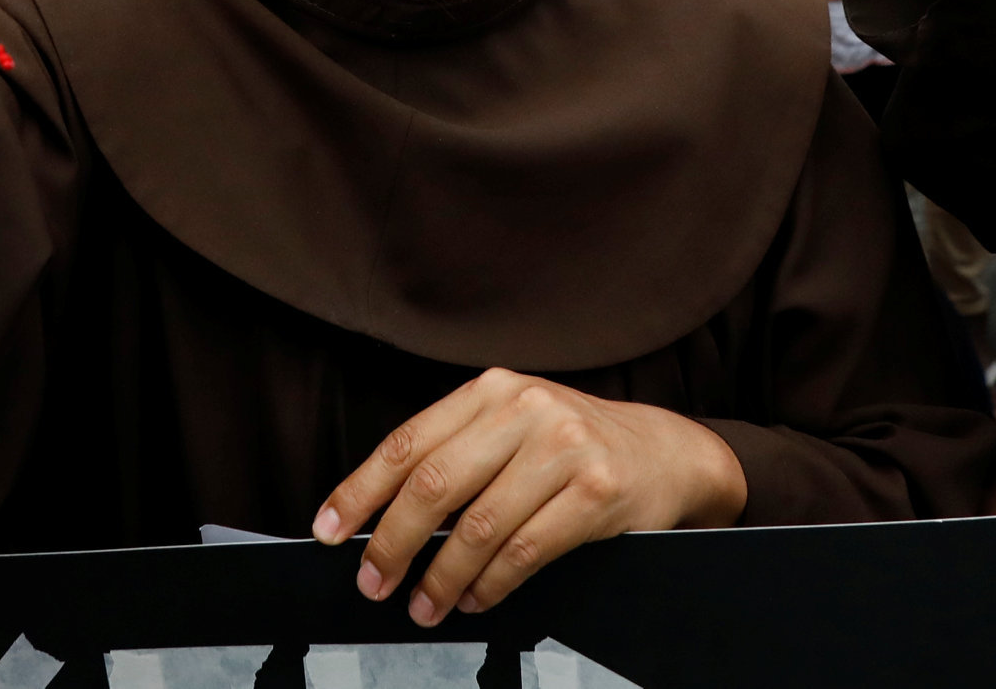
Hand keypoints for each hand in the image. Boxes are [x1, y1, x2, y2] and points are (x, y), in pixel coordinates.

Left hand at [313, 371, 744, 623]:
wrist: (668, 451)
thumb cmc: (573, 444)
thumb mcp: (514, 425)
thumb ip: (457, 454)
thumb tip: (379, 517)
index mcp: (492, 389)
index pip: (407, 443)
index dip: (360, 491)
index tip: (328, 530)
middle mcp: (526, 408)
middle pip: (434, 485)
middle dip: (392, 543)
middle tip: (372, 583)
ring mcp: (564, 448)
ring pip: (478, 527)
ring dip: (441, 578)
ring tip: (424, 605)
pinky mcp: (596, 492)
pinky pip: (524, 552)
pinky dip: (490, 585)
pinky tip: (474, 599)